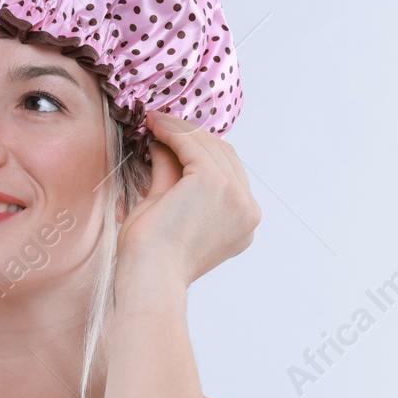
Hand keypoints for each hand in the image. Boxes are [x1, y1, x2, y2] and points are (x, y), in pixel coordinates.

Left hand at [115, 111, 258, 284]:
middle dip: (191, 137)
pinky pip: (192, 146)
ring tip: (153, 122)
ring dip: (179, 130)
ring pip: (209, 147)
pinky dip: (173, 132)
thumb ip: (171, 175)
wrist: (149, 275)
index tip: (171, 138)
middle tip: (161, 123)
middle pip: (223, 156)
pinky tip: (153, 125)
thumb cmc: (152, 255)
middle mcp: (247, 209)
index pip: (227, 173)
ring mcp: (235, 195)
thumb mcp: (167, 208)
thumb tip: (163, 143)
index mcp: (242, 223)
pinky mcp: (215, 183)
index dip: (200, 151)